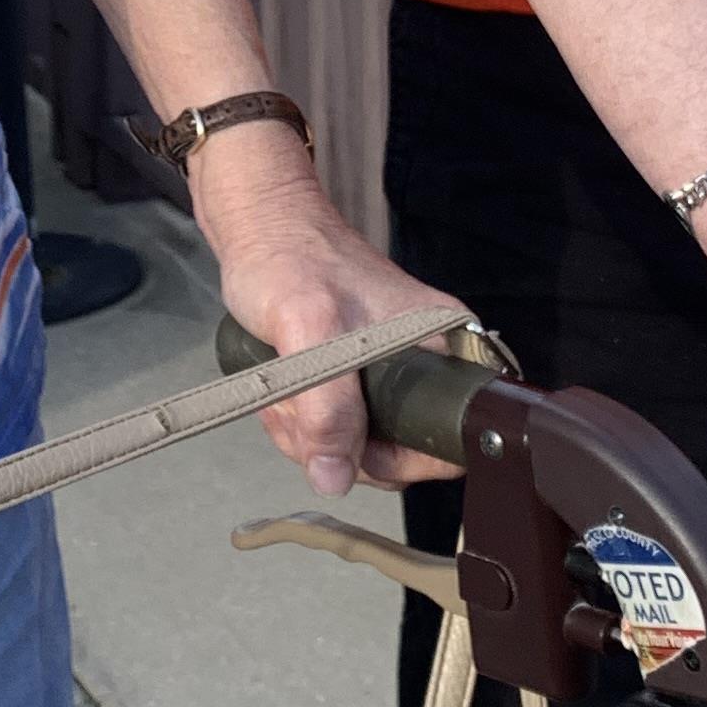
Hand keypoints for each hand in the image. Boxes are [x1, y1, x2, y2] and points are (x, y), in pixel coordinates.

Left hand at [190, 125, 461, 497]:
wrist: (256, 226)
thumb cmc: (290, 261)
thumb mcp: (311, 334)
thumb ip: (329, 409)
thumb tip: (336, 479)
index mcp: (445, 349)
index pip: (449, 439)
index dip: (401, 456)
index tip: (351, 442)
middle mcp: (428, 365)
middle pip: (398, 451)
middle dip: (337, 442)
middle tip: (297, 404)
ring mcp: (389, 375)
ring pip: (357, 446)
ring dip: (309, 432)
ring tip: (283, 387)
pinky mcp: (355, 379)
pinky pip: (335, 430)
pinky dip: (302, 422)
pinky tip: (280, 391)